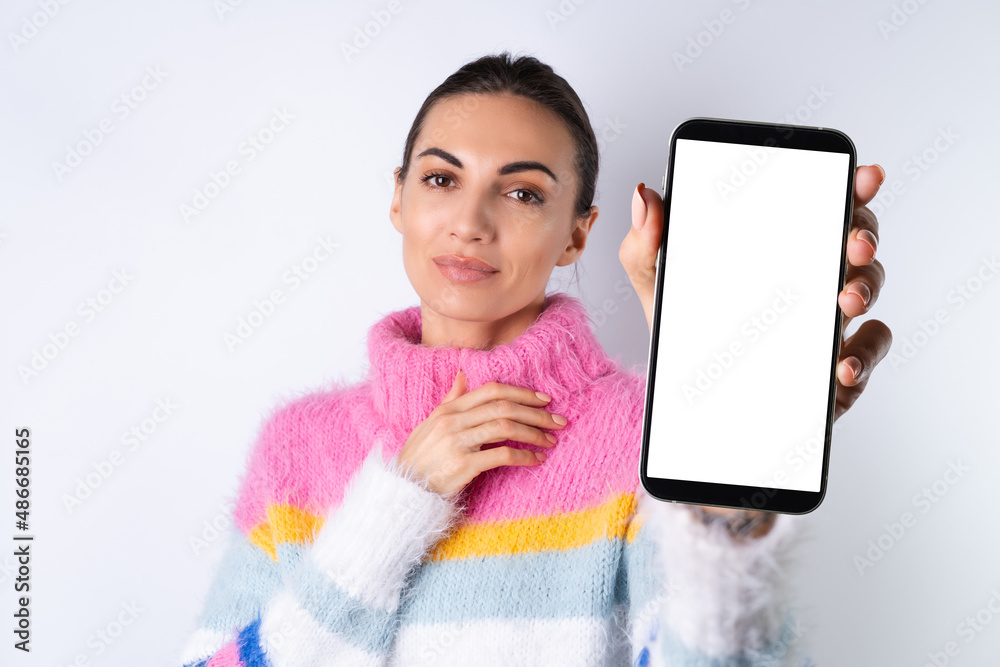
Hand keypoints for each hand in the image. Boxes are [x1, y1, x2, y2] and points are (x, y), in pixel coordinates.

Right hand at [394, 370, 566, 497]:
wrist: (404, 492)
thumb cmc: (419, 459)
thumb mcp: (430, 424)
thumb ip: (450, 400)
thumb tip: (463, 374)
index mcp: (448, 410)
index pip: (491, 391)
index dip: (521, 392)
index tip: (543, 399)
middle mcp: (452, 422)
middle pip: (503, 407)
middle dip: (535, 412)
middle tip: (558, 420)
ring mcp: (457, 443)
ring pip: (505, 427)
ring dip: (534, 433)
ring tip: (551, 440)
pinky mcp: (464, 466)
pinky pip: (502, 455)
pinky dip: (524, 456)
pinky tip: (536, 460)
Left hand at [620, 165, 892, 421]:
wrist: (688, 397)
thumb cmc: (686, 330)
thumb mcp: (658, 287)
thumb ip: (645, 246)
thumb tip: (643, 197)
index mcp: (777, 246)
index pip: (820, 203)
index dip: (850, 183)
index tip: (863, 174)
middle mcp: (812, 274)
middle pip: (857, 239)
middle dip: (865, 234)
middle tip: (854, 243)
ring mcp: (829, 318)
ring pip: (868, 289)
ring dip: (865, 289)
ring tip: (844, 301)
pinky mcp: (835, 363)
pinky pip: (868, 351)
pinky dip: (863, 354)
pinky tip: (842, 365)